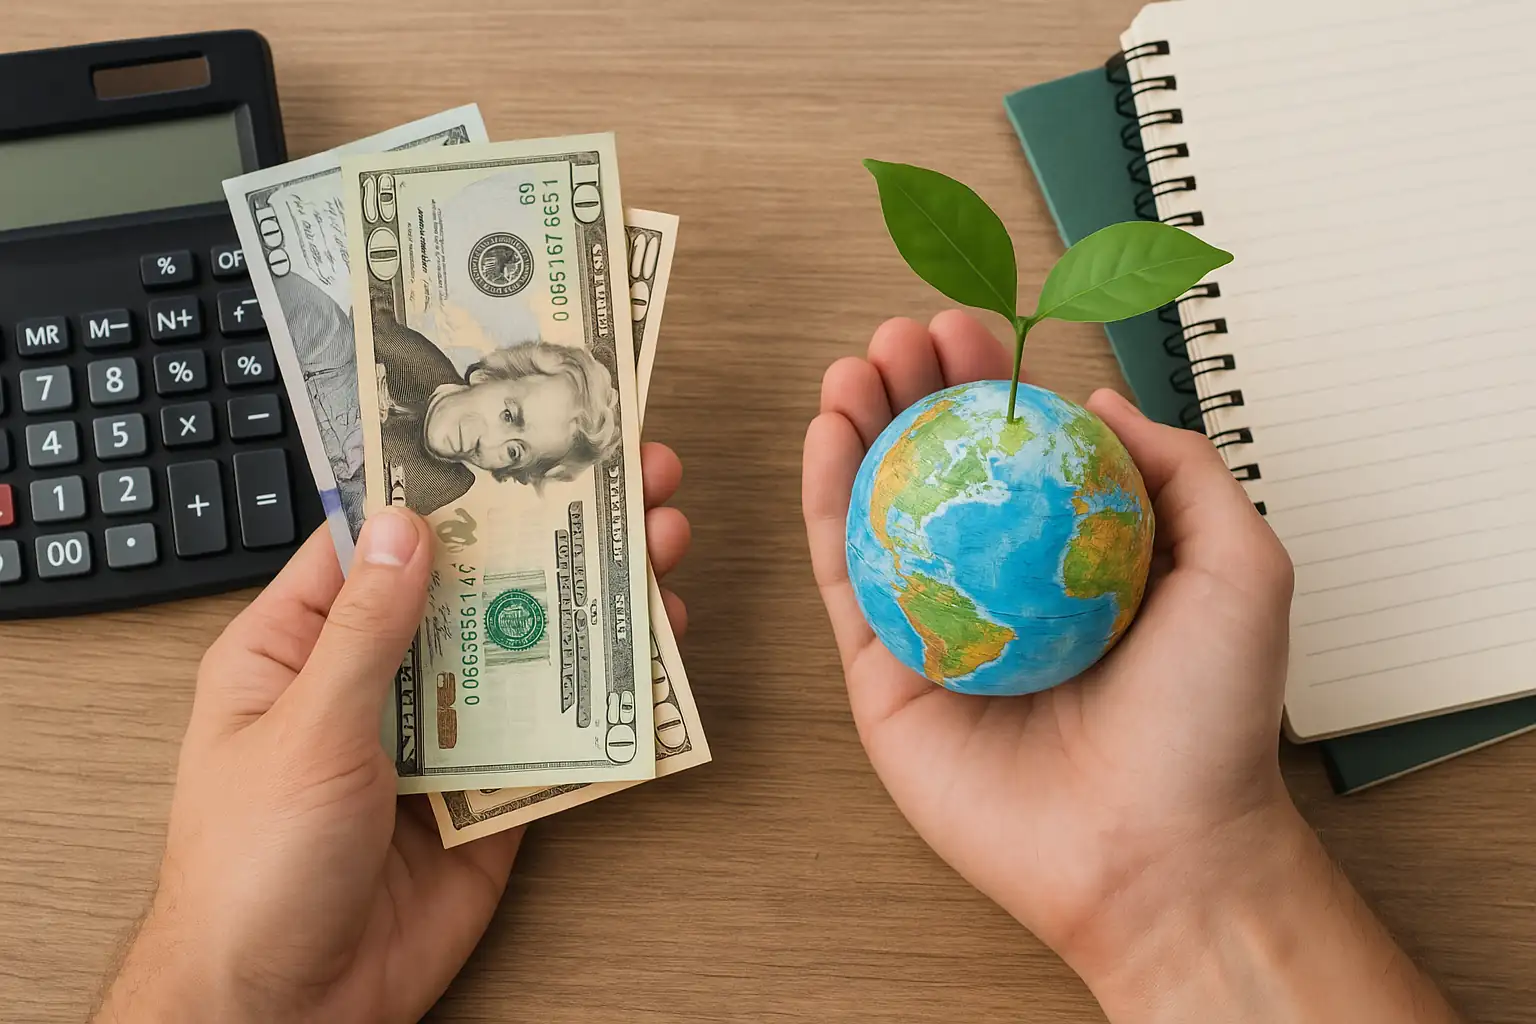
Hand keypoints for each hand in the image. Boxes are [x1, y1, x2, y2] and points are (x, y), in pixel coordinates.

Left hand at [96, 443, 690, 1023]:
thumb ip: (367, 628)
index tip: (513, 437)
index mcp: (301, 648)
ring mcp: (439, 738)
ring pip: (525, 653)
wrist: (282, 1012)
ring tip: (657, 548)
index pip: (379, 541)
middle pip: (476, 589)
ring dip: (590, 603)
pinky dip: (605, 698)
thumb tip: (406, 526)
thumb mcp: (305, 729)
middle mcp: (377, 683)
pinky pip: (553, 734)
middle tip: (627, 477)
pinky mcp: (490, 796)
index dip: (449, 485)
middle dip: (551, 533)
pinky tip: (650, 654)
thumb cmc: (248, 874)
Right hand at [804, 312, 1459, 1021]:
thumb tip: (1098, 401)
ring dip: (859, 426)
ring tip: (854, 366)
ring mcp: (933, 626)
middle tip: (901, 334)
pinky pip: (843, 576)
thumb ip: (1182, 471)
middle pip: (939, 465)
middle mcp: (995, 582)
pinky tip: (828, 435)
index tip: (971, 326)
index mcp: (1069, 556)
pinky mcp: (882, 674)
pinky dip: (826, 498)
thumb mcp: (1239, 566)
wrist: (1153, 850)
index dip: (989, 380)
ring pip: (879, 509)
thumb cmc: (1208, 721)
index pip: (1017, 447)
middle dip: (914, 389)